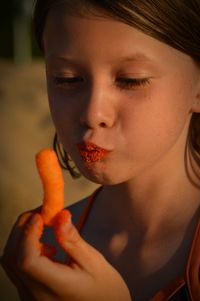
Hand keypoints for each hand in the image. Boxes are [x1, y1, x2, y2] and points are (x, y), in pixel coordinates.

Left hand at [1, 209, 131, 300]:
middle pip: (12, 258)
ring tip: (42, 227)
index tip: (40, 215)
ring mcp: (29, 297)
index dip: (28, 234)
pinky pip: (16, 268)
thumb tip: (61, 214)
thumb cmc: (104, 289)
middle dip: (22, 229)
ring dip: (21, 238)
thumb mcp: (94, 262)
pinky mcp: (28, 294)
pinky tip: (45, 247)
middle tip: (41, 213)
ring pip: (10, 262)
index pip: (27, 261)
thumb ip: (72, 239)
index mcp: (55, 288)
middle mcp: (35, 295)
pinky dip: (24, 249)